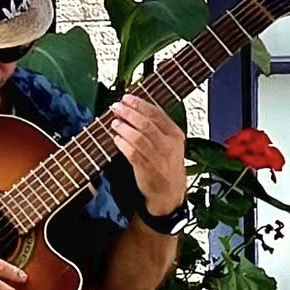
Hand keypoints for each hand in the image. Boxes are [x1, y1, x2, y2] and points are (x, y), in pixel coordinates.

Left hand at [107, 93, 186, 216]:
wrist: (170, 191)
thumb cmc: (166, 163)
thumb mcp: (170, 142)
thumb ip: (157, 126)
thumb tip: (134, 107)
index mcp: (175, 134)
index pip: (157, 113)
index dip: (139, 104)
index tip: (126, 98)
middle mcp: (168, 145)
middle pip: (146, 124)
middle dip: (129, 113)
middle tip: (116, 107)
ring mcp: (158, 158)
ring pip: (138, 137)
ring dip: (124, 127)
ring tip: (114, 122)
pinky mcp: (147, 169)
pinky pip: (132, 153)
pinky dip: (122, 144)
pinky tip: (116, 139)